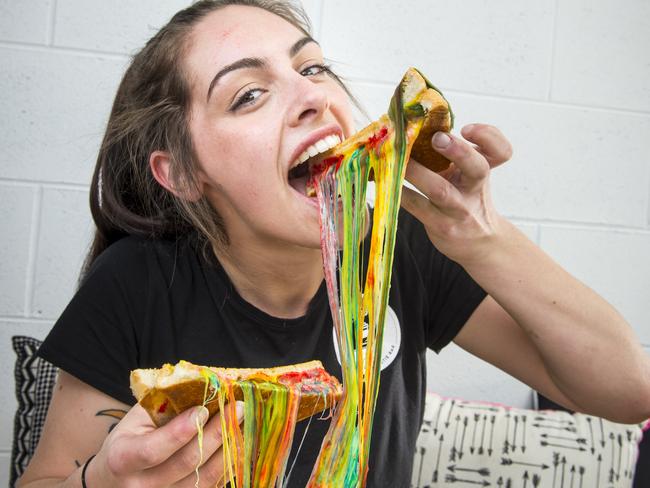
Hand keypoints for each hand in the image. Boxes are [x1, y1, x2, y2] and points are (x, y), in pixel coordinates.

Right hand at [86, 402, 242, 487]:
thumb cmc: (130, 438)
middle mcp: (141, 486)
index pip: (153, 450)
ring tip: (243, 423)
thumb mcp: (136, 418)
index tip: (203, 409)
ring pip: (204, 478)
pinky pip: (212, 485)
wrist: (114, 479)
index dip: (180, 431)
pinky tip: (239, 443)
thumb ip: (165, 404)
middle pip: (186, 463)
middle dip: (216, 433)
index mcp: (123, 459)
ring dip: (229, 448)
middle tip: (237, 408)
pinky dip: (229, 463)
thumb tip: (204, 385)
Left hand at [402, 123, 512, 264]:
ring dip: (417, 172)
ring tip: (398, 158)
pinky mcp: (442, 227)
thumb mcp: (469, 175)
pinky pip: (418, 207)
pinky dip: (400, 193)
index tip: (466, 128)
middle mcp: (475, 188)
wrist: (479, 243)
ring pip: (441, 191)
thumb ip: (455, 152)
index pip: (501, 151)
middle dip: (458, 151)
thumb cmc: (466, 199)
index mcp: (483, 170)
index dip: (488, 136)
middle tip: (438, 137)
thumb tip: (418, 126)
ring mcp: (459, 210)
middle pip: (478, 167)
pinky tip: (385, 181)